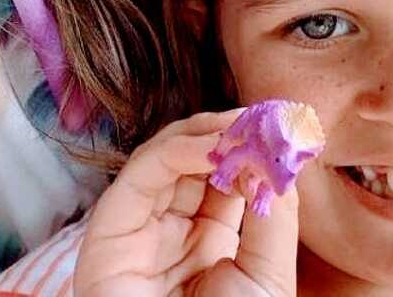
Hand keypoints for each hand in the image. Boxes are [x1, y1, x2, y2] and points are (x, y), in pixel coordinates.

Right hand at [73, 110, 298, 296]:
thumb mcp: (267, 275)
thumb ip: (274, 216)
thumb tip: (281, 159)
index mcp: (206, 240)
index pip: (226, 175)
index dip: (252, 146)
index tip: (283, 123)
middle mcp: (169, 228)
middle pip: (196, 158)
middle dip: (232, 131)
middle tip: (266, 116)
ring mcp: (139, 226)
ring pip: (167, 154)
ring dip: (209, 132)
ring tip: (247, 126)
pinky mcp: (109, 230)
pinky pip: (143, 172)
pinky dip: (180, 148)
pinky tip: (217, 145)